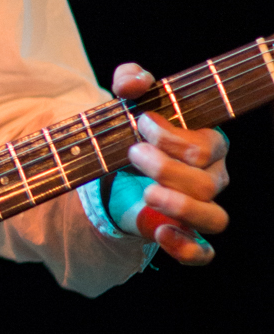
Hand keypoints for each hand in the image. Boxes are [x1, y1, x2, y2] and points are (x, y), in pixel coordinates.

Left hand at [111, 63, 229, 263]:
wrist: (120, 168)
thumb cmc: (134, 132)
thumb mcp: (128, 100)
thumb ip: (130, 80)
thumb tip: (137, 81)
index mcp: (207, 144)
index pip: (204, 146)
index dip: (171, 137)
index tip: (140, 122)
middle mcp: (213, 177)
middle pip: (206, 183)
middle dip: (165, 168)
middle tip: (132, 154)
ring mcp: (202, 209)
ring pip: (214, 218)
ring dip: (178, 206)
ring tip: (145, 192)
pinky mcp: (185, 234)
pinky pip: (203, 253)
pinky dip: (186, 247)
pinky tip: (159, 231)